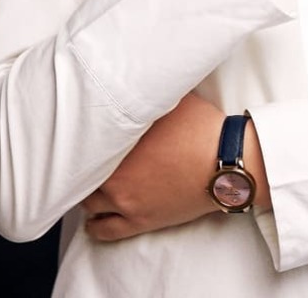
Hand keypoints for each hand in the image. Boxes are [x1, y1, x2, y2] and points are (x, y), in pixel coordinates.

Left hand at [80, 93, 222, 240]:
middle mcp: (116, 175)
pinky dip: (95, 226)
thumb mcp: (174, 98)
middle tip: (85, 159)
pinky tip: (92, 221)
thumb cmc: (203, 130)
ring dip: (86, 193)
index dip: (82, 137)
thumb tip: (143, 78)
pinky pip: (105, 230)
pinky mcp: (141, 222)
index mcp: (120, 143)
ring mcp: (127, 202)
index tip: (81, 133)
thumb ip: (150, 93)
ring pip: (89, 203)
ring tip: (88, 186)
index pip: (85, 142)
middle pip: (83, 173)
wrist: (226, 164)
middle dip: (83, 165)